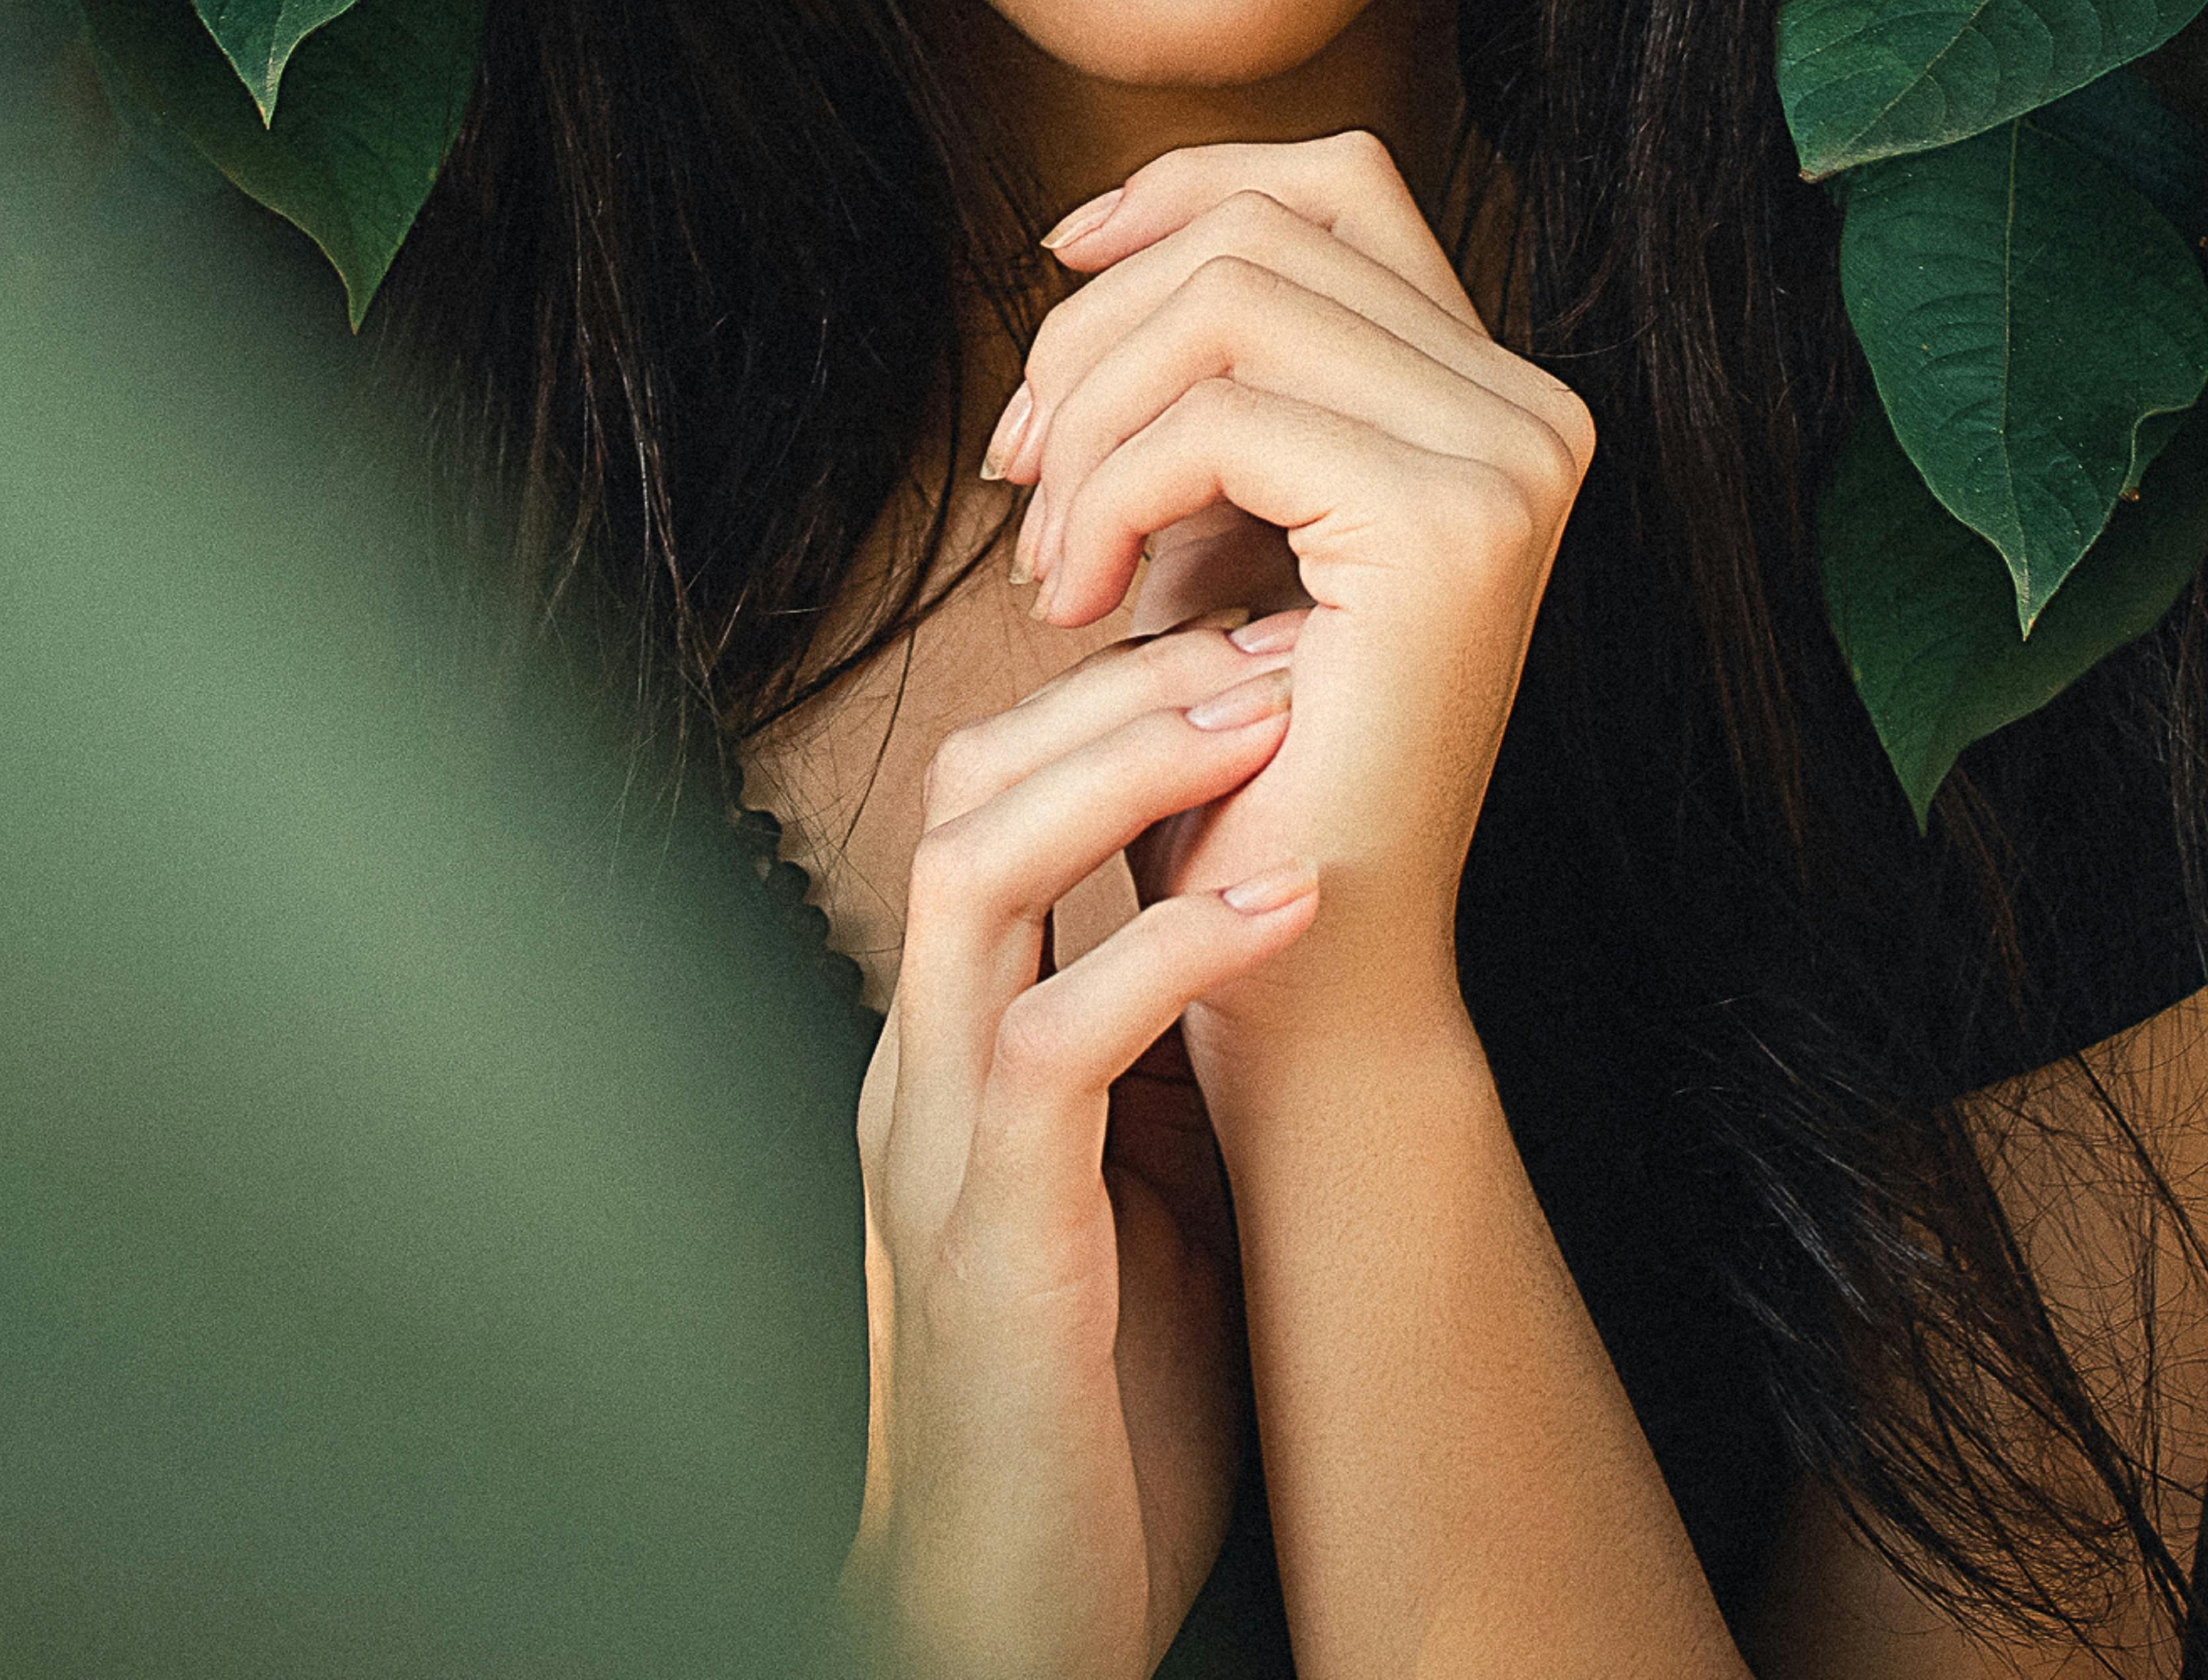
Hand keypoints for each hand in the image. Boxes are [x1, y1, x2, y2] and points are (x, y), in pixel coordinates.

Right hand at [847, 614, 1320, 1679]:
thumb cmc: (1095, 1409)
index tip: (1251, 646)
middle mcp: (923, 1057)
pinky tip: (1284, 902)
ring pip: (979, 867)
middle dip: (1118, 688)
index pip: (993, 799)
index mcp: (957, 1038)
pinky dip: (1169, 949)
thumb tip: (1271, 913)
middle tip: (1270, 626)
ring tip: (1270, 708)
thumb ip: (1159, 1054)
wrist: (1010, 1618)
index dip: (1110, 701)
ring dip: (1126, 768)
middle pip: (972, 789)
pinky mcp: (991, 1229)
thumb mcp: (1134, 1183)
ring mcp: (938, 1135)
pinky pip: (1055, 1041)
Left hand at [987, 131, 1593, 1057]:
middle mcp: (1532, 410)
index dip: (1183, 188)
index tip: (1060, 260)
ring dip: (1092, 413)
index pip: (1334, 184)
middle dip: (1098, 332)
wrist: (1303, 964)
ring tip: (1048, 551)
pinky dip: (1108, 491)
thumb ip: (1208, 378)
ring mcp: (1509, 462)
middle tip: (1021, 475)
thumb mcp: (1221, 519)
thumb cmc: (1242, 754)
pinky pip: (1218, 417)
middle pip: (1263, 232)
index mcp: (1494, 393)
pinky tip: (1077, 598)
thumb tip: (1096, 239)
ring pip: (1231, 298)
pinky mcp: (1449, 528)